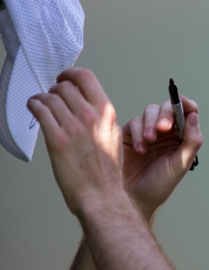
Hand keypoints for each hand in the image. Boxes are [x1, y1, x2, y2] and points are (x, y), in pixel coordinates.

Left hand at [27, 68, 123, 216]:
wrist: (101, 195)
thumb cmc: (108, 173)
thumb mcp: (114, 137)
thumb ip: (101, 118)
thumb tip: (86, 105)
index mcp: (107, 114)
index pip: (85, 78)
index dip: (70, 73)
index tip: (64, 77)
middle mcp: (91, 116)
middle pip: (65, 86)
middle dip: (55, 89)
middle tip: (52, 96)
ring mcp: (74, 127)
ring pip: (50, 97)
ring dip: (42, 97)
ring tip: (40, 104)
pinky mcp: (57, 139)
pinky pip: (40, 110)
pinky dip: (34, 105)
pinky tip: (34, 108)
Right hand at [121, 97, 202, 220]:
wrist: (134, 199)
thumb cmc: (159, 185)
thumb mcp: (180, 164)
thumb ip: (191, 141)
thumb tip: (194, 116)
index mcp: (182, 137)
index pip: (187, 112)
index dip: (186, 104)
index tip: (182, 103)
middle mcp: (166, 132)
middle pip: (168, 108)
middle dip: (166, 113)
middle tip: (163, 127)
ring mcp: (147, 131)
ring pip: (150, 111)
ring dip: (151, 123)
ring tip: (150, 140)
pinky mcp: (129, 135)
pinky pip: (135, 122)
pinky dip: (138, 133)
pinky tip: (140, 150)